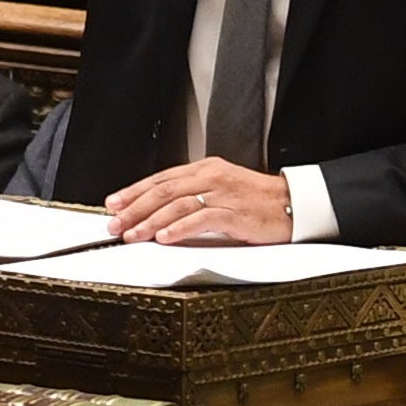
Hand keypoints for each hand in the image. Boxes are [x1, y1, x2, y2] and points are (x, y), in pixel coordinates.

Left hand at [101, 156, 293, 244]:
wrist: (292, 203)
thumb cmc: (256, 200)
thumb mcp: (220, 189)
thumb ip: (192, 195)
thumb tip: (158, 210)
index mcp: (205, 169)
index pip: (161, 178)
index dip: (134, 191)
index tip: (113, 204)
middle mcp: (211, 177)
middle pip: (163, 190)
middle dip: (135, 208)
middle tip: (115, 224)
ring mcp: (223, 194)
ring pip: (177, 204)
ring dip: (150, 221)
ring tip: (133, 235)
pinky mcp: (235, 213)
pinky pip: (201, 219)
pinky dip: (179, 228)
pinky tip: (164, 236)